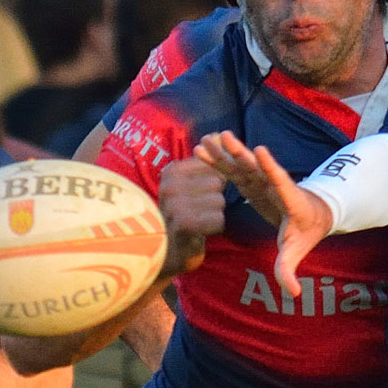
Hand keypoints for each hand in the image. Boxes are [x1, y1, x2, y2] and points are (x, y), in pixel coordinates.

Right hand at [155, 156, 226, 274]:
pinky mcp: (184, 224)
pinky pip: (218, 219)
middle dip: (214, 199)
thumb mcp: (192, 184)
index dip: (214, 183)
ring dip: (214, 215)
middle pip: (218, 183)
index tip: (198, 196)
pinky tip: (199, 232)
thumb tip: (220, 133)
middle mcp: (170, 184)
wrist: (166, 254)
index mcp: (172, 171)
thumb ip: (209, 159)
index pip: (213, 165)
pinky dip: (213, 228)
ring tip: (198, 221)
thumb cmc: (184, 216)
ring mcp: (175, 204)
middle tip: (197, 211)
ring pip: (219, 201)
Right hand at [194, 131, 332, 296]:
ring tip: (210, 138)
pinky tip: (201, 150)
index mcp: (289, 198)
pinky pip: (233, 170)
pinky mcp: (252, 182)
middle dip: (241, 153)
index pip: (280, 181)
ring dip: (226, 152)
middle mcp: (274, 185)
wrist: (312, 213)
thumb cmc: (306, 231)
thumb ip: (290, 268)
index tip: (260, 152)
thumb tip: (292, 292)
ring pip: (242, 164)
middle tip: (226, 137)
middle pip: (256, 167)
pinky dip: (219, 160)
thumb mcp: (297, 250)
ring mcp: (262, 181)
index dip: (271, 167)